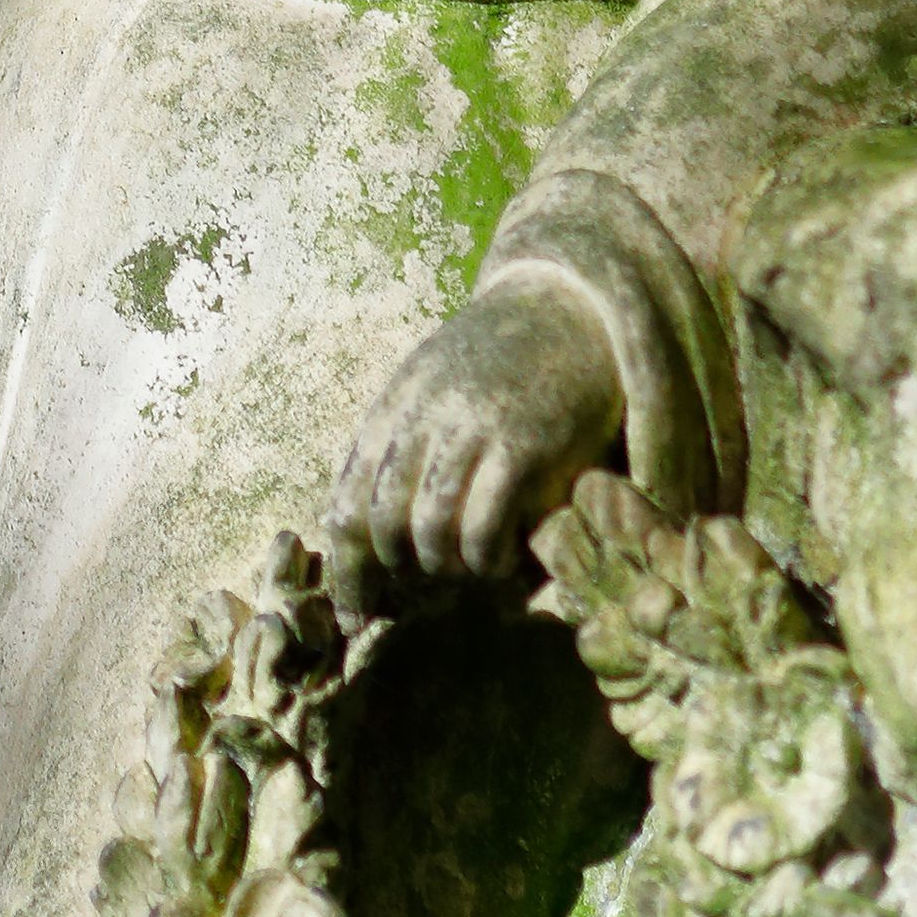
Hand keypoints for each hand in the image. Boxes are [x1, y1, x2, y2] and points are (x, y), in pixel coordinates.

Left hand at [330, 275, 677, 575]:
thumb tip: (362, 528)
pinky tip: (503, 558)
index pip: (346, 501)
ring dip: (445, 567)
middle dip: (400, 570)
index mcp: (392, 408)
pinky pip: (484, 527)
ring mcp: (472, 431)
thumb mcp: (431, 385)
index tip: (356, 610)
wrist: (570, 306)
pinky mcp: (524, 446)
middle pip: (382, 523)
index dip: (347, 568)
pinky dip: (486, 559)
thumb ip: (399, 443)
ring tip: (467, 568)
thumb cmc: (500, 360)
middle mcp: (422, 419)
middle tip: (427, 586)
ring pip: (429, 530)